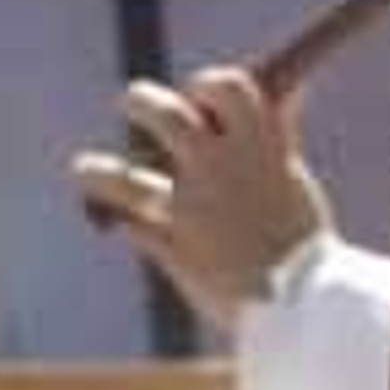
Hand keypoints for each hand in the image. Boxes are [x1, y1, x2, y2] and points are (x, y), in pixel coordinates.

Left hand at [72, 66, 328, 333]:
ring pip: (123, 176)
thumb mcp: (294, 180)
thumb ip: (276, 140)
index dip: (208, 84)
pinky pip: (131, 227)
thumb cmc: (304, 245)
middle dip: (141, 103)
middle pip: (165, 115)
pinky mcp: (174, 250)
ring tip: (84, 168)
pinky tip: (116, 222)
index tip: (201, 94)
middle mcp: (220, 167)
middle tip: (134, 104)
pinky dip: (123, 223)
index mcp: (260, 146)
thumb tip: (290, 92)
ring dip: (98, 170)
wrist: (304, 305)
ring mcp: (191, 208)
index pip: (227, 86)